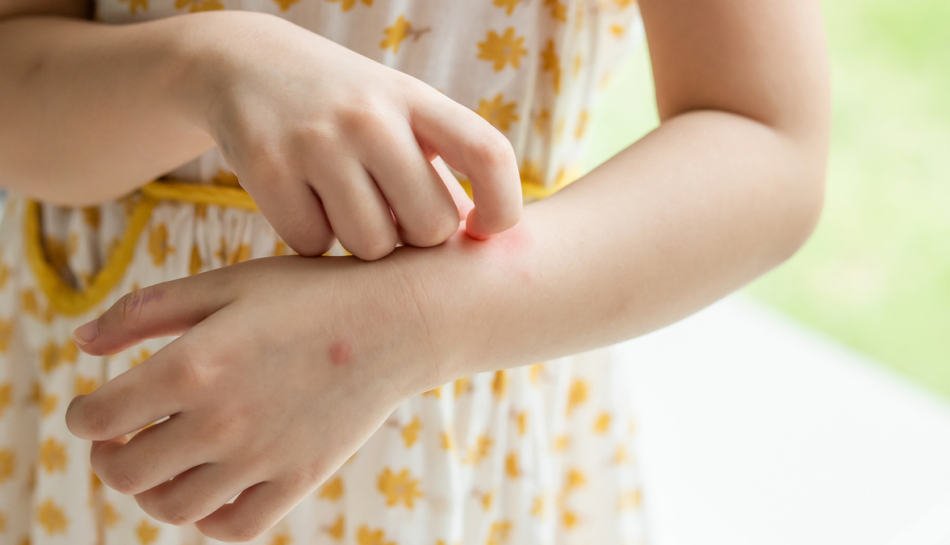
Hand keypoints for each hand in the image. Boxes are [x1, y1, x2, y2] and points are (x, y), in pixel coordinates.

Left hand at [65, 256, 456, 540]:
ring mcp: (262, 458)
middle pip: (125, 473)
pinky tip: (212, 482)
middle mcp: (221, 421)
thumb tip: (80, 342)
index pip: (97, 419)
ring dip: (151, 489)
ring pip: (172, 508)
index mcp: (193, 365)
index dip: (82, 415)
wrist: (398, 320)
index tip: (93, 407)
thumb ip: (146, 310)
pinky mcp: (298, 480)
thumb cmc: (311, 293)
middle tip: (120, 436)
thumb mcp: (228, 284)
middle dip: (108, 455)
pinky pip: (233, 525)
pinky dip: (208, 516)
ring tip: (163, 460)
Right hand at [188, 12, 521, 258]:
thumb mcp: (398, 114)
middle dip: (415, 236)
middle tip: (392, 215)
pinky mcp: (267, 167)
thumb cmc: (344, 107)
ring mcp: (316, 140)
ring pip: (371, 246)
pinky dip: (312, 238)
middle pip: (431, 226)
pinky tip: (304, 203)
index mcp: (416, 99)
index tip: (483, 229)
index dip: (503, 206)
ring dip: (361, 242)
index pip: (488, 155)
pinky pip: (313, 246)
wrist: (243, 62)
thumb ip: (437, 172)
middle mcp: (371, 116)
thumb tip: (474, 243)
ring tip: (345, 205)